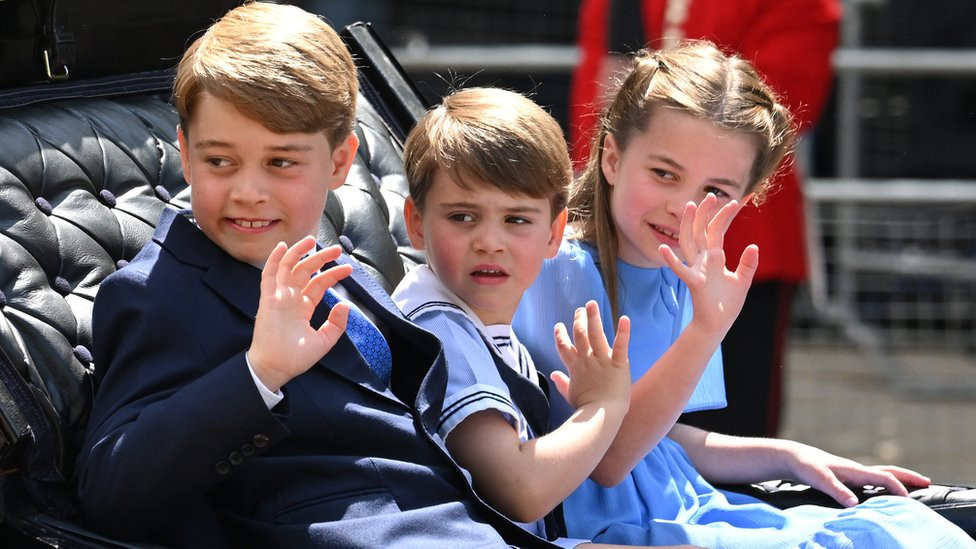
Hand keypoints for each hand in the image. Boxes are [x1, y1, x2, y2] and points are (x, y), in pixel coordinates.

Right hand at [249, 237, 352, 391]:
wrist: (275, 368)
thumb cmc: (295, 358)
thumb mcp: (324, 341)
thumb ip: (337, 324)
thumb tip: (345, 305)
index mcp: (303, 308)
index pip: (319, 284)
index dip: (333, 275)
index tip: (348, 269)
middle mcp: (291, 299)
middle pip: (306, 271)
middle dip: (321, 259)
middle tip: (337, 249)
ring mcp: (278, 297)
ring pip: (288, 268)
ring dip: (299, 252)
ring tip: (312, 240)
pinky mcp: (267, 299)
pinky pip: (269, 275)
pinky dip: (275, 260)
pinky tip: (283, 247)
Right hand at [550, 301, 630, 412]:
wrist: (601, 416)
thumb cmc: (586, 408)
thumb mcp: (570, 394)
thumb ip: (562, 383)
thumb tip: (553, 375)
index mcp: (575, 367)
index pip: (564, 347)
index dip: (560, 335)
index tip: (559, 326)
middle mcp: (586, 360)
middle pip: (579, 335)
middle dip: (579, 320)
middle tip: (580, 309)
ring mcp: (602, 360)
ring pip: (596, 334)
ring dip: (593, 318)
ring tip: (592, 304)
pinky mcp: (618, 363)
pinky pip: (620, 345)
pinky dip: (623, 331)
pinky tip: (625, 318)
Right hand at [660, 193, 758, 336]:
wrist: (717, 325)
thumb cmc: (726, 305)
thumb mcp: (742, 281)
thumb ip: (747, 264)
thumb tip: (753, 246)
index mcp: (714, 258)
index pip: (718, 231)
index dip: (726, 216)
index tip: (738, 200)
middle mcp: (703, 260)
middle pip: (701, 231)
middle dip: (706, 212)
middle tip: (711, 194)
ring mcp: (697, 269)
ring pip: (690, 242)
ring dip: (689, 225)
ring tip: (690, 206)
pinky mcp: (694, 282)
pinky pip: (681, 270)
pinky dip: (671, 260)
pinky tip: (663, 248)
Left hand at [783, 441, 931, 506]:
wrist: (793, 457)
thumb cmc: (806, 467)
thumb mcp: (819, 479)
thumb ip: (836, 490)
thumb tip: (854, 504)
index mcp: (855, 470)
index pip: (884, 477)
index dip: (898, 488)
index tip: (909, 501)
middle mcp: (857, 470)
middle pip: (888, 471)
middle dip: (908, 476)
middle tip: (927, 482)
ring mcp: (852, 472)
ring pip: (880, 474)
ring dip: (897, 479)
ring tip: (911, 487)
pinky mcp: (846, 476)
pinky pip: (871, 480)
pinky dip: (883, 483)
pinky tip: (883, 491)